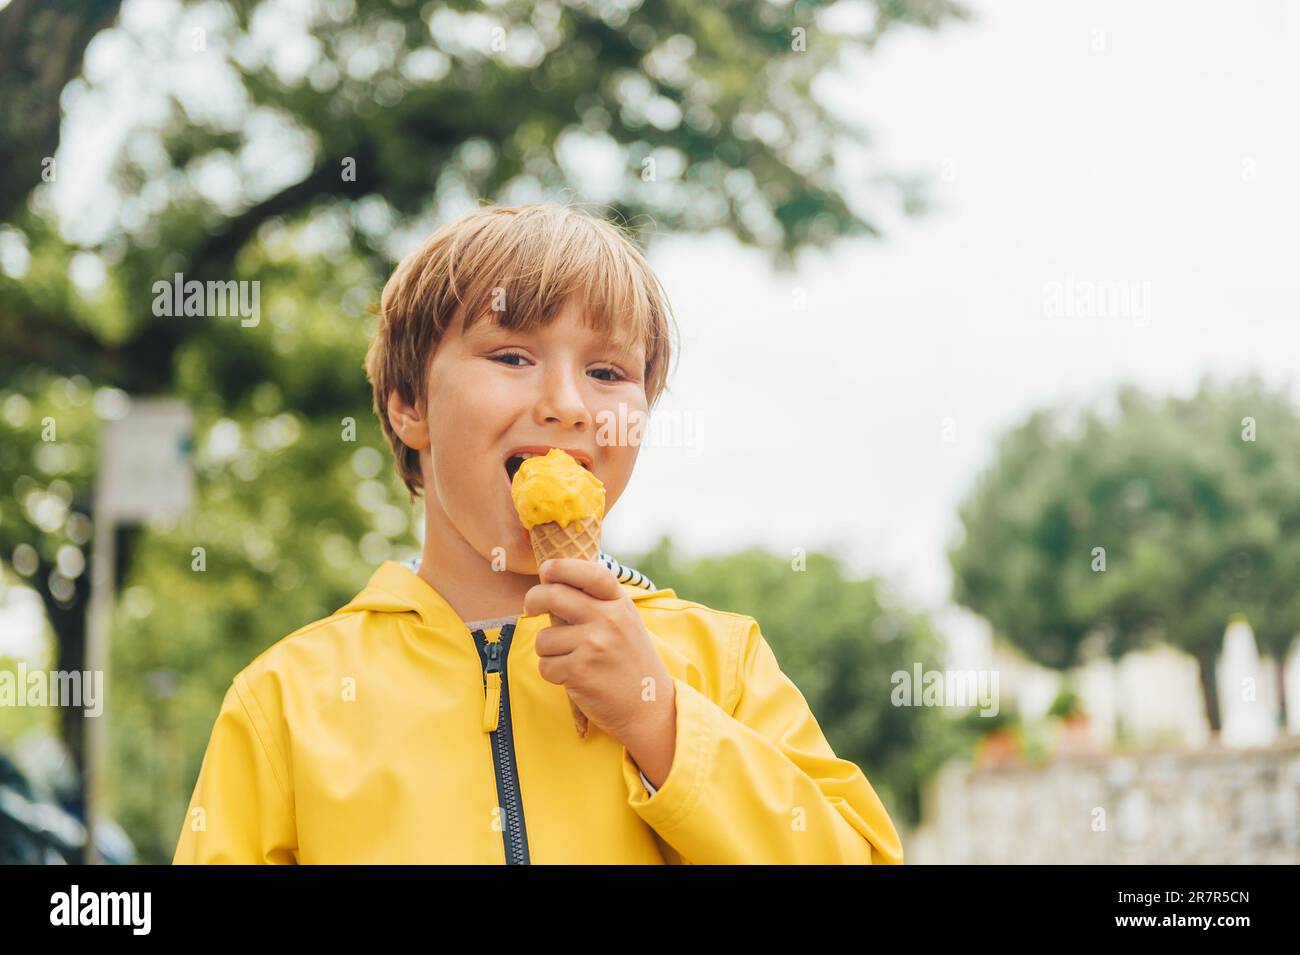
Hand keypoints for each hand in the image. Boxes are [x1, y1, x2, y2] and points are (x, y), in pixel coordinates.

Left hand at [523, 558, 675, 780]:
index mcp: (621, 605)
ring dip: (547, 651)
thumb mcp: (626, 623)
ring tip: (569, 659)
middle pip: (554, 596)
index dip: (563, 567)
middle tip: (530, 608)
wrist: (649, 707)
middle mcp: (609, 620)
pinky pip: (545, 665)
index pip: (591, 573)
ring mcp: (594, 645)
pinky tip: (572, 678)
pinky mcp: (580, 671)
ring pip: (543, 638)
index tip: (546, 569)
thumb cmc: (630, 663)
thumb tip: (554, 582)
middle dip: (533, 600)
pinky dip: (552, 674)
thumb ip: (598, 603)